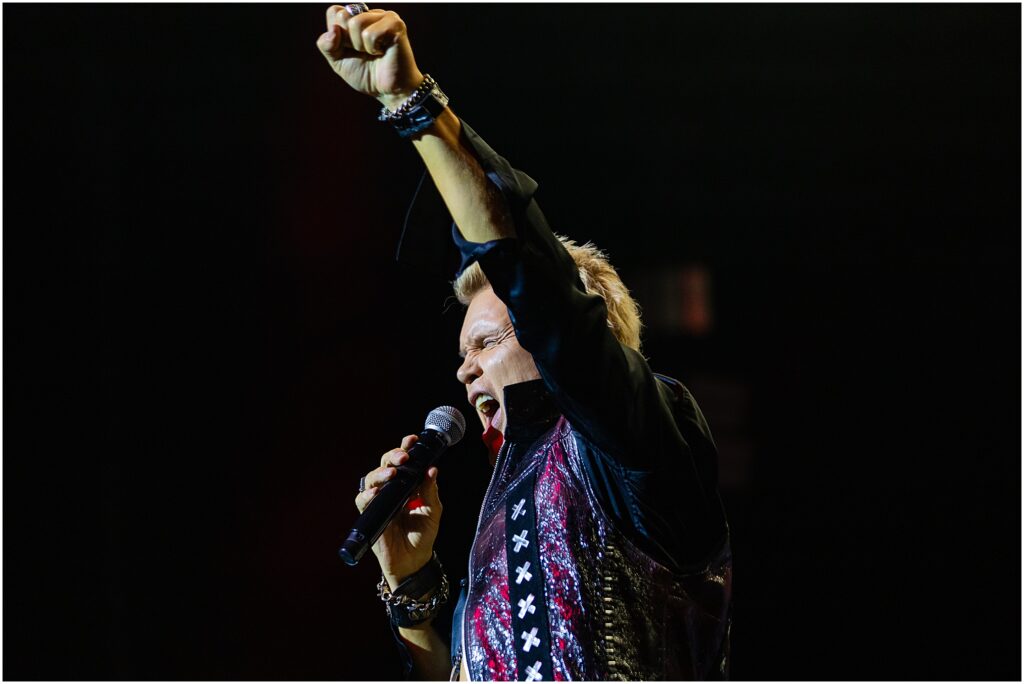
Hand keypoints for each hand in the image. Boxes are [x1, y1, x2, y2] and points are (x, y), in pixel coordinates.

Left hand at [316, 6, 424, 110]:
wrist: (388, 92)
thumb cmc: (366, 75)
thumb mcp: (337, 61)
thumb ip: (326, 45)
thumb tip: (333, 30)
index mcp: (356, 17)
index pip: (334, 12)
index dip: (337, 35)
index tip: (351, 49)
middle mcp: (370, 13)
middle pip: (343, 15)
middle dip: (348, 41)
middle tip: (364, 52)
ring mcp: (384, 16)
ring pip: (356, 23)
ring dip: (361, 46)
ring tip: (374, 53)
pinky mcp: (395, 25)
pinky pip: (370, 34)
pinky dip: (372, 48)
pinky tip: (382, 52)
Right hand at [354, 434, 441, 591]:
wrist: (414, 561)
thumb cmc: (423, 535)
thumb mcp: (433, 510)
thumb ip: (431, 490)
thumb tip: (433, 469)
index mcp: (408, 484)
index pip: (404, 461)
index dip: (405, 448)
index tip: (412, 439)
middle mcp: (392, 489)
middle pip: (385, 464)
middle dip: (393, 456)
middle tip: (403, 457)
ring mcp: (380, 501)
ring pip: (372, 479)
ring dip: (381, 473)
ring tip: (392, 473)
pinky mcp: (370, 515)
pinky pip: (363, 501)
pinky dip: (368, 495)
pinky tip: (376, 493)